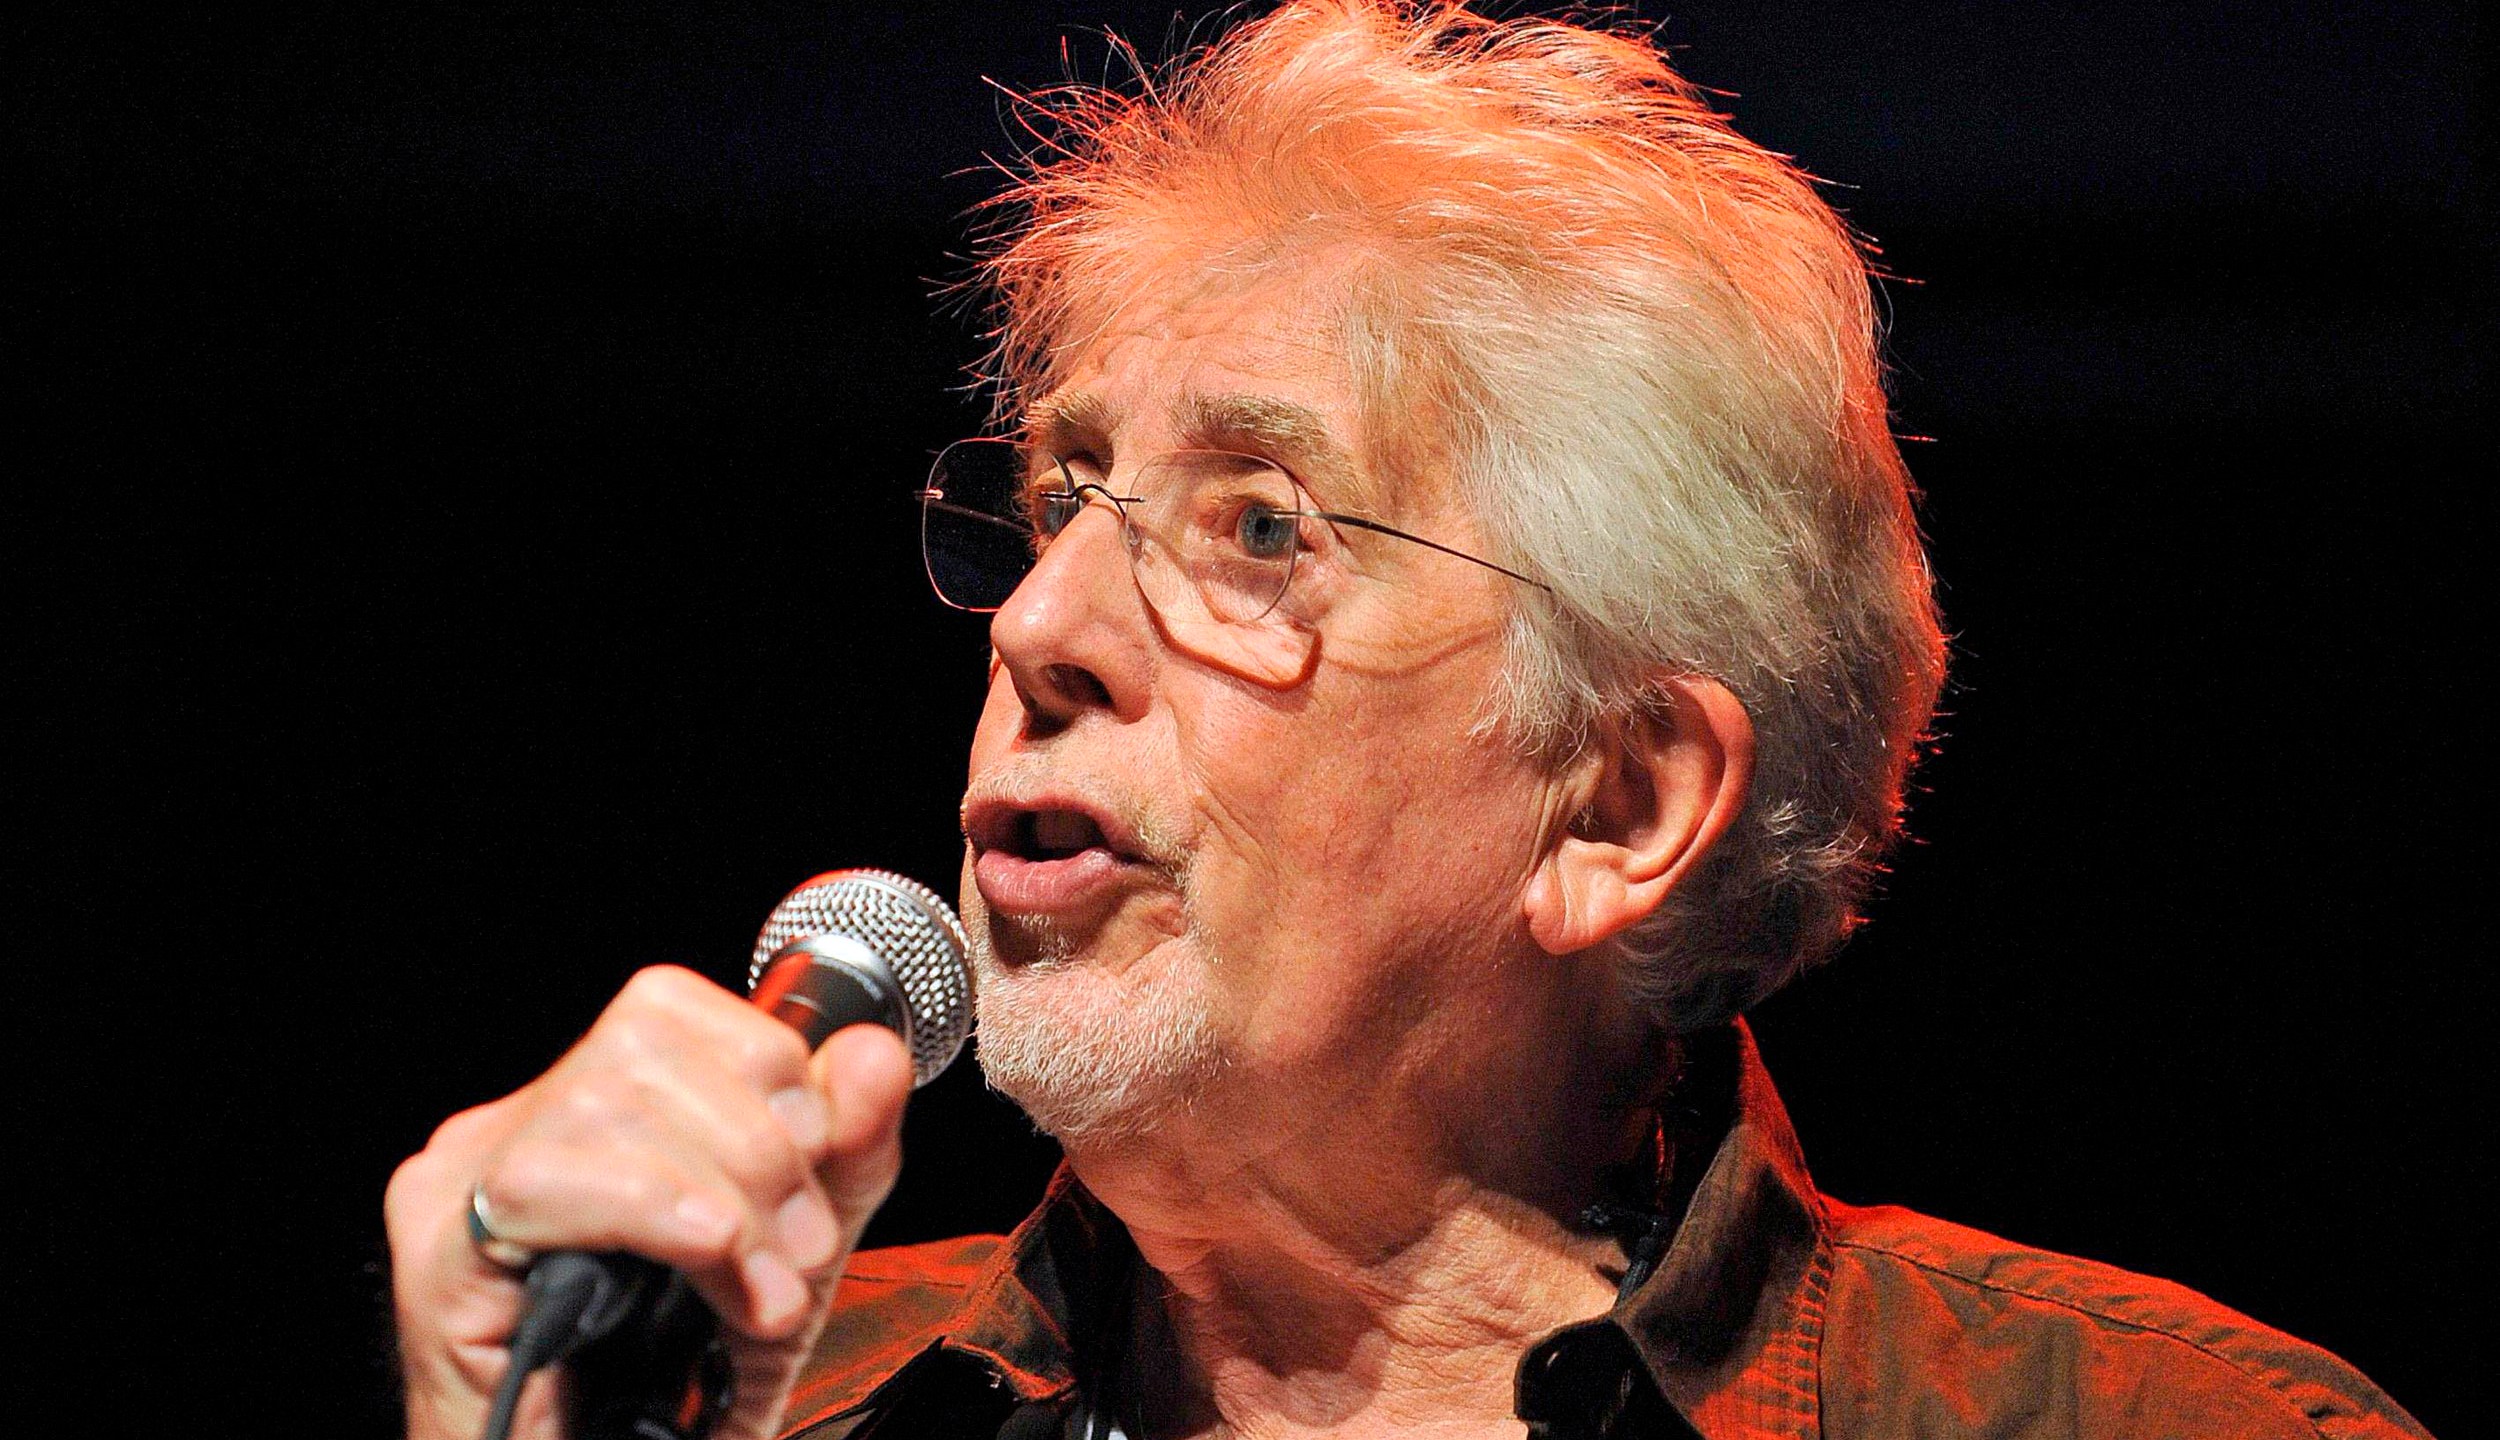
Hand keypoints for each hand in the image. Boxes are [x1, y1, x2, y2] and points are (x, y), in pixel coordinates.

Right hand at [385, 965, 914, 1439]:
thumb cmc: (679, 1400)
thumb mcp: (792, 1259)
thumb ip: (842, 1155)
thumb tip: (871, 1051)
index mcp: (589, 1110)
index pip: (669, 1007)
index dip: (765, 1067)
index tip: (818, 1165)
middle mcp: (513, 1129)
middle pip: (643, 1045)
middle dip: (759, 1145)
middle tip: (801, 1253)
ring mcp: (459, 1186)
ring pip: (603, 1104)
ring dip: (722, 1199)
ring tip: (762, 1293)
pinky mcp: (437, 1257)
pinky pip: (541, 1182)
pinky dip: (652, 1210)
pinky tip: (708, 1258)